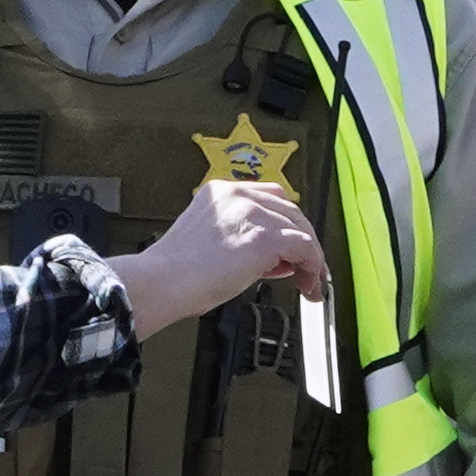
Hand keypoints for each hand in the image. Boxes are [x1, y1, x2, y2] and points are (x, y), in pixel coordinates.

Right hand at [109, 181, 327, 335]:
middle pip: (290, 211)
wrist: (162, 282)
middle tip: (308, 269)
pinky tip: (308, 283)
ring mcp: (253, 213)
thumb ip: (244, 240)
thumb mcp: (213, 242)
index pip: (270, 199)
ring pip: (301, 229)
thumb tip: (278, 258)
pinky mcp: (264, 237)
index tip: (292, 249)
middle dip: (303, 241)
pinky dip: (313, 266)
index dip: (286, 226)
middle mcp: (239, 194)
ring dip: (311, 258)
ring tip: (309, 282)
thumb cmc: (177, 273)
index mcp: (222, 191)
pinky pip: (305, 247)